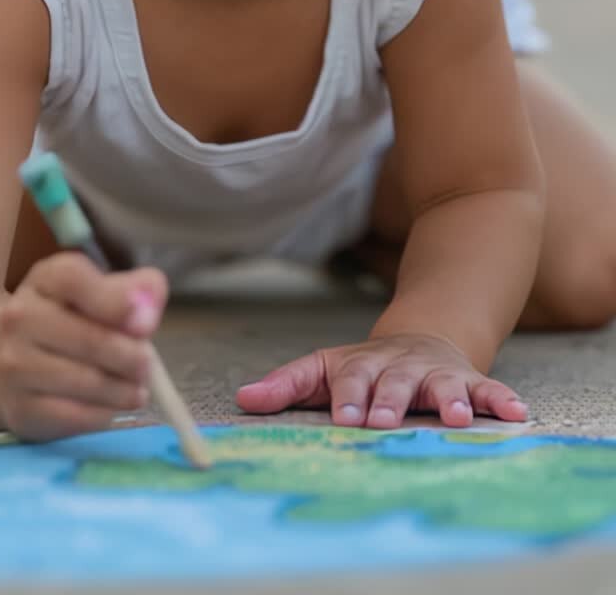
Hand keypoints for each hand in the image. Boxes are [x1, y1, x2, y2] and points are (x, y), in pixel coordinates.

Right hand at [0, 252, 167, 440]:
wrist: (14, 362)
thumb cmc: (74, 321)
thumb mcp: (103, 292)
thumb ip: (137, 290)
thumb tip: (148, 313)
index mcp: (47, 279)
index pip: (74, 279)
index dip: (115, 300)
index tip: (147, 324)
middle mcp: (21, 317)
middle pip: (90, 339)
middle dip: (132, 357)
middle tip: (147, 366)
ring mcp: (14, 364)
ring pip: (87, 382)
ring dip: (124, 390)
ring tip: (137, 389)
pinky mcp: (20, 408)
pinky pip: (76, 416)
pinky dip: (105, 414)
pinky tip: (114, 406)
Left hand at [237, 332, 527, 427]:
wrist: (420, 338)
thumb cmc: (363, 369)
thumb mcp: (323, 369)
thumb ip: (286, 385)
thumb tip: (243, 398)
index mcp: (362, 365)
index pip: (351, 378)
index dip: (349, 397)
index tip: (346, 418)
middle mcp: (400, 366)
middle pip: (395, 382)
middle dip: (391, 401)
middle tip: (386, 422)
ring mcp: (436, 372)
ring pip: (443, 383)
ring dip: (451, 399)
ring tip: (458, 418)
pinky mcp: (469, 381)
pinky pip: (489, 388)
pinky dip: (501, 400)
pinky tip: (516, 413)